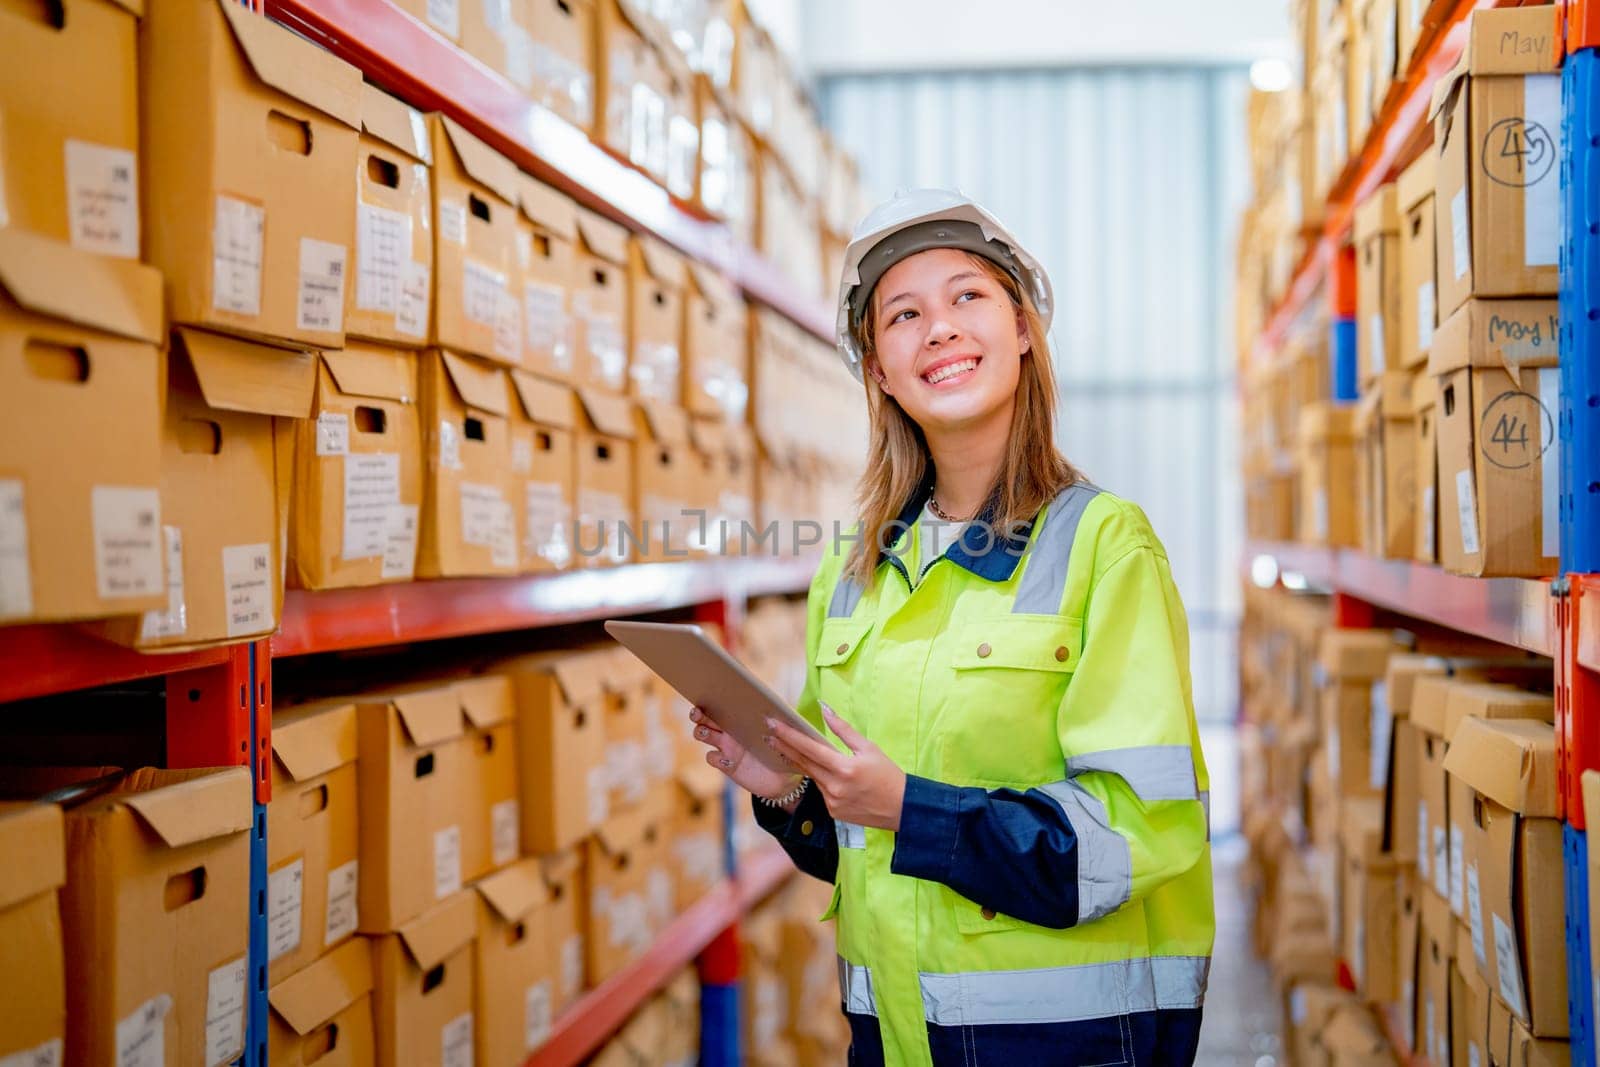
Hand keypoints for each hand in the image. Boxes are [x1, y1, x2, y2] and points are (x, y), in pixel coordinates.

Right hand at [689, 706, 801, 802]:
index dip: (710, 698)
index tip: (706, 692)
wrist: (783, 776)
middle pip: (704, 718)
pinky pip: (712, 758)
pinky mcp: (727, 765)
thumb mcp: (782, 729)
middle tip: (697, 712)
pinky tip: (725, 758)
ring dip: (701, 732)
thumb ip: (777, 717)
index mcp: (739, 718)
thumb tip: (772, 710)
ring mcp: (725, 747)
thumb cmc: (781, 747)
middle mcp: (728, 731)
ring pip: (703, 734)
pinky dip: (715, 757)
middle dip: (698, 714)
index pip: (720, 705)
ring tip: (706, 732)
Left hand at [765, 704, 906, 831]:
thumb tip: (825, 709)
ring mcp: (832, 802)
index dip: (788, 736)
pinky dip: (821, 780)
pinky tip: (827, 774)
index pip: (809, 748)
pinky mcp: (833, 812)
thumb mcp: (868, 747)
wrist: (902, 809)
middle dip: (785, 747)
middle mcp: (834, 787)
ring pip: (812, 777)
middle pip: (803, 763)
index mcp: (844, 768)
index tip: (773, 725)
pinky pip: (821, 791)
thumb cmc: (888, 774)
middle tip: (769, 734)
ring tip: (791, 748)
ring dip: (804, 763)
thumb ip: (844, 729)